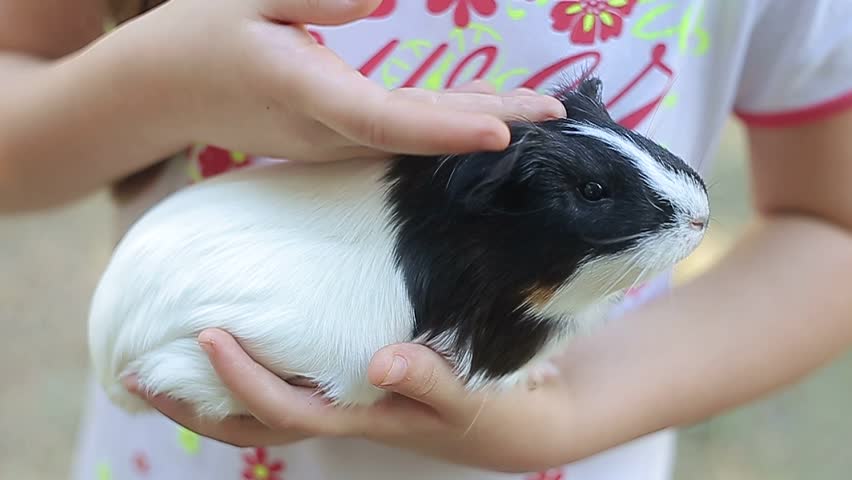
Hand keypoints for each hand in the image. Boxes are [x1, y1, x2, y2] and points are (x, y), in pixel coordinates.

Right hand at [107, 0, 564, 161]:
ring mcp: (330, 145)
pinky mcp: (333, 142)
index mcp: (303, 92)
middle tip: (557, 111)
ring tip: (538, 113)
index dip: (444, 129)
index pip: (383, 119)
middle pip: (417, 135)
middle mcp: (325, 132)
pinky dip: (445, 127)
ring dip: (475, 126)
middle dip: (488, 124)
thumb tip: (377, 5)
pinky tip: (481, 116)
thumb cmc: (200, 34)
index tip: (503, 132)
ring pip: (414, 141)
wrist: (163, 91)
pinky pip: (398, 137)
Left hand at [127, 326, 574, 472]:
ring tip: (166, 359)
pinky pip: (292, 380)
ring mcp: (346, 403)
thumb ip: (431, 380)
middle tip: (138, 367)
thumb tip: (379, 361)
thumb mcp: (472, 399)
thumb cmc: (497, 410)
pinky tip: (245, 333)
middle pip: (252, 423)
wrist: (522, 418)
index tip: (206, 334)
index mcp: (361, 418)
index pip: (283, 409)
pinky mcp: (356, 383)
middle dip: (193, 404)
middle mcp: (343, 414)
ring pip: (263, 407)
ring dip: (211, 390)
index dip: (241, 380)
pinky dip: (255, 366)